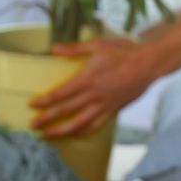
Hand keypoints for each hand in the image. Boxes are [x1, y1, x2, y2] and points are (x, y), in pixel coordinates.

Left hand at [29, 38, 154, 137]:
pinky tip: (77, 134)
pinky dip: (85, 131)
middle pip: (66, 111)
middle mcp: (94, 96)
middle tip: (33, 126)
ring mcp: (105, 105)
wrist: (149, 64)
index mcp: (87, 80)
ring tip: (50, 136)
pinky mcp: (114, 109)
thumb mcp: (97, 45)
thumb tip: (54, 49)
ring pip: (80, 123)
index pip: (60, 94)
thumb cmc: (124, 52)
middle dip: (47, 120)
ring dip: (63, 131)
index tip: (32, 105)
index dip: (44, 101)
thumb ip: (74, 49)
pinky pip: (97, 125)